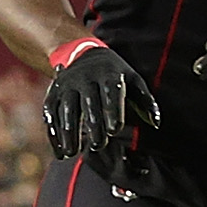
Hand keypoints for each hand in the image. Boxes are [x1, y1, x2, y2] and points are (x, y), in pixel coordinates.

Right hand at [42, 40, 158, 161]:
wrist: (83, 54)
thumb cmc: (115, 74)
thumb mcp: (133, 79)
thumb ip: (145, 101)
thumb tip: (155, 123)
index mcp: (108, 74)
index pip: (110, 92)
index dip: (111, 111)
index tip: (114, 130)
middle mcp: (85, 77)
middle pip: (88, 102)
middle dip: (92, 124)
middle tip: (99, 145)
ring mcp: (67, 85)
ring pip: (66, 108)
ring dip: (68, 131)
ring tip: (73, 153)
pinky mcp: (53, 93)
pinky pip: (51, 113)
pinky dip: (53, 133)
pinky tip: (60, 152)